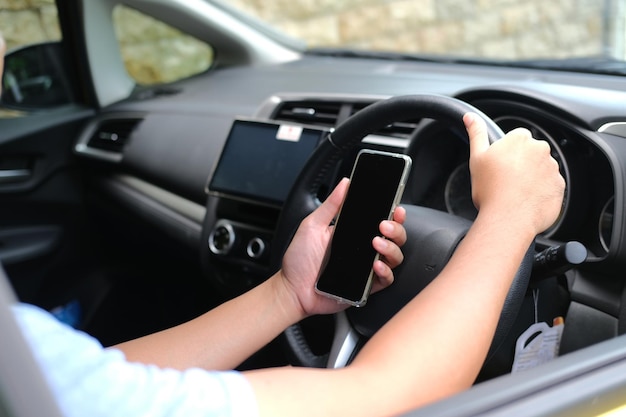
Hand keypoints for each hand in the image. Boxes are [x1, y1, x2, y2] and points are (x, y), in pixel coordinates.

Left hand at [277, 178, 406, 317]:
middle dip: (396, 229)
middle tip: (384, 226)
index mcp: (355, 233)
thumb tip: (345, 183)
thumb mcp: (312, 225)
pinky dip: (385, 271)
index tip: (396, 208)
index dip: (394, 214)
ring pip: (395, 257)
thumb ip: (331, 205)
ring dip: (391, 248)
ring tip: (376, 243)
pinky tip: (375, 265)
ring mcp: (367, 268)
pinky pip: (386, 279)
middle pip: (395, 238)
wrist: (292, 289)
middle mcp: (364, 249)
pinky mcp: (367, 287)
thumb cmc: (299, 260)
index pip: (382, 220)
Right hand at [464, 112, 564, 234]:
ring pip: (540, 168)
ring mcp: (552, 168)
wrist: (508, 219)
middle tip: (505, 180)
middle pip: (530, 152)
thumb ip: (476, 133)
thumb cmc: (490, 190)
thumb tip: (470, 117)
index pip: (517, 138)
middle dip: (521, 163)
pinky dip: (540, 191)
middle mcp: (540, 150)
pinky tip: (526, 200)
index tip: (500, 165)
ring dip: (531, 177)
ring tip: (515, 192)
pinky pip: (550, 185)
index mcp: (520, 139)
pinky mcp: (559, 186)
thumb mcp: (477, 158)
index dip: (507, 151)